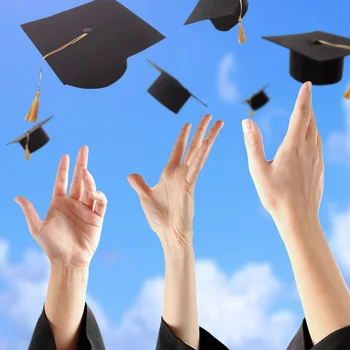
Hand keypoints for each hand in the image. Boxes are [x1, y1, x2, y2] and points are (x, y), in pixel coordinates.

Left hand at [15, 146, 106, 268]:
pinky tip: (94, 192)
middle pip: (79, 179)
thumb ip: (30, 211)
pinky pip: (100, 202)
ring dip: (88, 179)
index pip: (62, 181)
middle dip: (82, 163)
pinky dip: (99, 195)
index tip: (65, 155)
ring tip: (85, 171)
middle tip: (84, 149)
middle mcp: (74, 204)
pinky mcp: (97, 217)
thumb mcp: (37, 228)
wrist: (68, 260)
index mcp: (59, 204)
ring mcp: (86, 209)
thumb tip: (17, 197)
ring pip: (90, 188)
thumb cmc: (51, 246)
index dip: (64, 169)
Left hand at [128, 115, 223, 250]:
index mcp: (170, 174)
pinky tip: (207, 143)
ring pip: (199, 152)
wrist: (169, 234)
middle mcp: (181, 173)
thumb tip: (131, 175)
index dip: (183, 137)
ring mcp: (187, 178)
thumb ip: (140, 184)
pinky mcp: (190, 185)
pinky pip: (197, 167)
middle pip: (193, 146)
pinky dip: (202, 154)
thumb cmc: (159, 218)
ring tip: (218, 122)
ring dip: (208, 136)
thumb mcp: (145, 196)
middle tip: (209, 116)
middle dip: (201, 130)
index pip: (178, 150)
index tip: (188, 124)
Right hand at [242, 82, 323, 226]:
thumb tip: (247, 122)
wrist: (299, 219)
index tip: (307, 84)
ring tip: (306, 115)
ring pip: (316, 133)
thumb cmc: (276, 197)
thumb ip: (253, 144)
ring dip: (311, 121)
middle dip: (308, 106)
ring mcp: (317, 160)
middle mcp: (308, 150)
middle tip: (305, 95)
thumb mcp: (257, 170)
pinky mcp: (320, 170)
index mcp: (293, 146)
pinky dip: (313, 136)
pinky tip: (309, 141)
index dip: (304, 97)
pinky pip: (318, 146)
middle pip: (311, 121)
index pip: (301, 114)